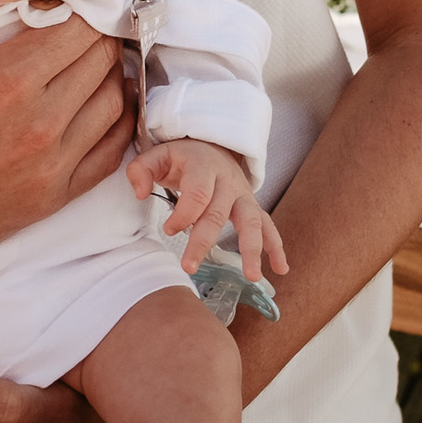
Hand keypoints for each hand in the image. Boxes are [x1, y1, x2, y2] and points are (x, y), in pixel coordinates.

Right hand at [0, 0, 135, 263]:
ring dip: (108, 75)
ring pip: (113, 102)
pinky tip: (103, 104)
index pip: (80, 27)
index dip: (79, 5)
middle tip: (80, 22)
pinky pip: (109, 152)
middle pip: (101, 59)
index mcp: (4, 79)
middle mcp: (39, 122)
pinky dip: (116, 122)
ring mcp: (49, 165)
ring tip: (90, 58)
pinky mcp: (49, 199)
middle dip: (95, 34)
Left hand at [127, 139, 287, 279]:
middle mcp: (227, 181)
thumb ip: (141, 170)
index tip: (168, 229)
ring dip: (252, 249)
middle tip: (189, 266)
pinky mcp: (251, 206)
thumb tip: (140, 193)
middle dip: (203, 242)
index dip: (182, 215)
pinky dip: (276, 247)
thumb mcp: (158, 155)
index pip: (197, 194)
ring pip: (251, 222)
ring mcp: (243, 195)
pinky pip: (268, 226)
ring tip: (252, 276)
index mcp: (204, 167)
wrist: (213, 146)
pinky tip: (280, 269)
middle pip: (217, 214)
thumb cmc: (183, 158)